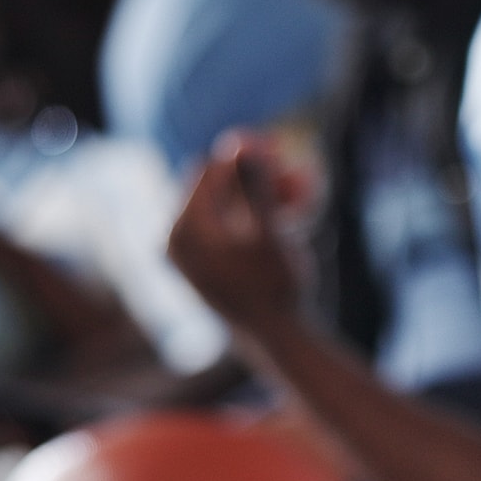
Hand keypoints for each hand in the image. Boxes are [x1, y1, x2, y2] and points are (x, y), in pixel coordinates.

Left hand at [167, 133, 313, 330]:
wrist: (274, 339)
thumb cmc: (274, 286)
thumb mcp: (269, 231)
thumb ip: (254, 185)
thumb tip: (241, 141)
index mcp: (185, 228)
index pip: (208, 170)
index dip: (244, 154)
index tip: (280, 150)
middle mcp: (176, 238)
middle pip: (214, 185)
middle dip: (256, 175)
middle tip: (293, 172)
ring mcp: (187, 252)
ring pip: (225, 205)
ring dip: (262, 196)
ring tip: (304, 199)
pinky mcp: (202, 263)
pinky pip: (227, 225)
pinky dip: (255, 217)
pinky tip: (291, 219)